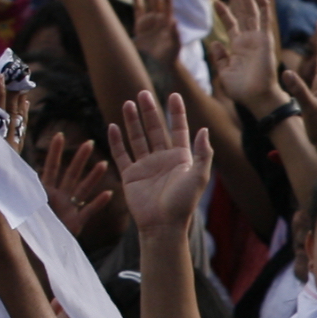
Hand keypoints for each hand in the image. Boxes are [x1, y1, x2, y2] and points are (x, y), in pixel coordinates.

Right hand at [108, 90, 215, 235]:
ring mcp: (145, 166)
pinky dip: (116, 141)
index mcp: (181, 158)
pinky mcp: (130, 175)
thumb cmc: (183, 203)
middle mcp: (162, 159)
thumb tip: (204, 129)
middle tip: (143, 93)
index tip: (174, 95)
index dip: (176, 113)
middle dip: (150, 111)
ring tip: (128, 103)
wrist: (163, 224)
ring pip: (137, 138)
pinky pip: (121, 154)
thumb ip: (203, 153)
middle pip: (155, 129)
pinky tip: (112, 125)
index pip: (178, 130)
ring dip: (132, 121)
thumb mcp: (199, 176)